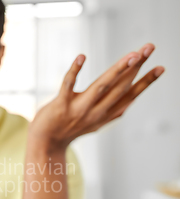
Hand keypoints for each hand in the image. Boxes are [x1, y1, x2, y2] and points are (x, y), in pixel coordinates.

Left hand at [29, 43, 164, 150]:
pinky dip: (75, 71)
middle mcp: (95, 113)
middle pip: (120, 87)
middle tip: (149, 48)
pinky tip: (81, 56)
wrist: (45, 143)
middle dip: (136, 67)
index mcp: (106, 115)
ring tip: (131, 55)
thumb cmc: (69, 127)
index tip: (161, 67)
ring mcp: (78, 109)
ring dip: (117, 70)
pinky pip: (68, 85)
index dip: (146, 82)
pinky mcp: (60, 105)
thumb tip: (132, 96)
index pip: (130, 96)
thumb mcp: (95, 121)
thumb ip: (111, 110)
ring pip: (101, 87)